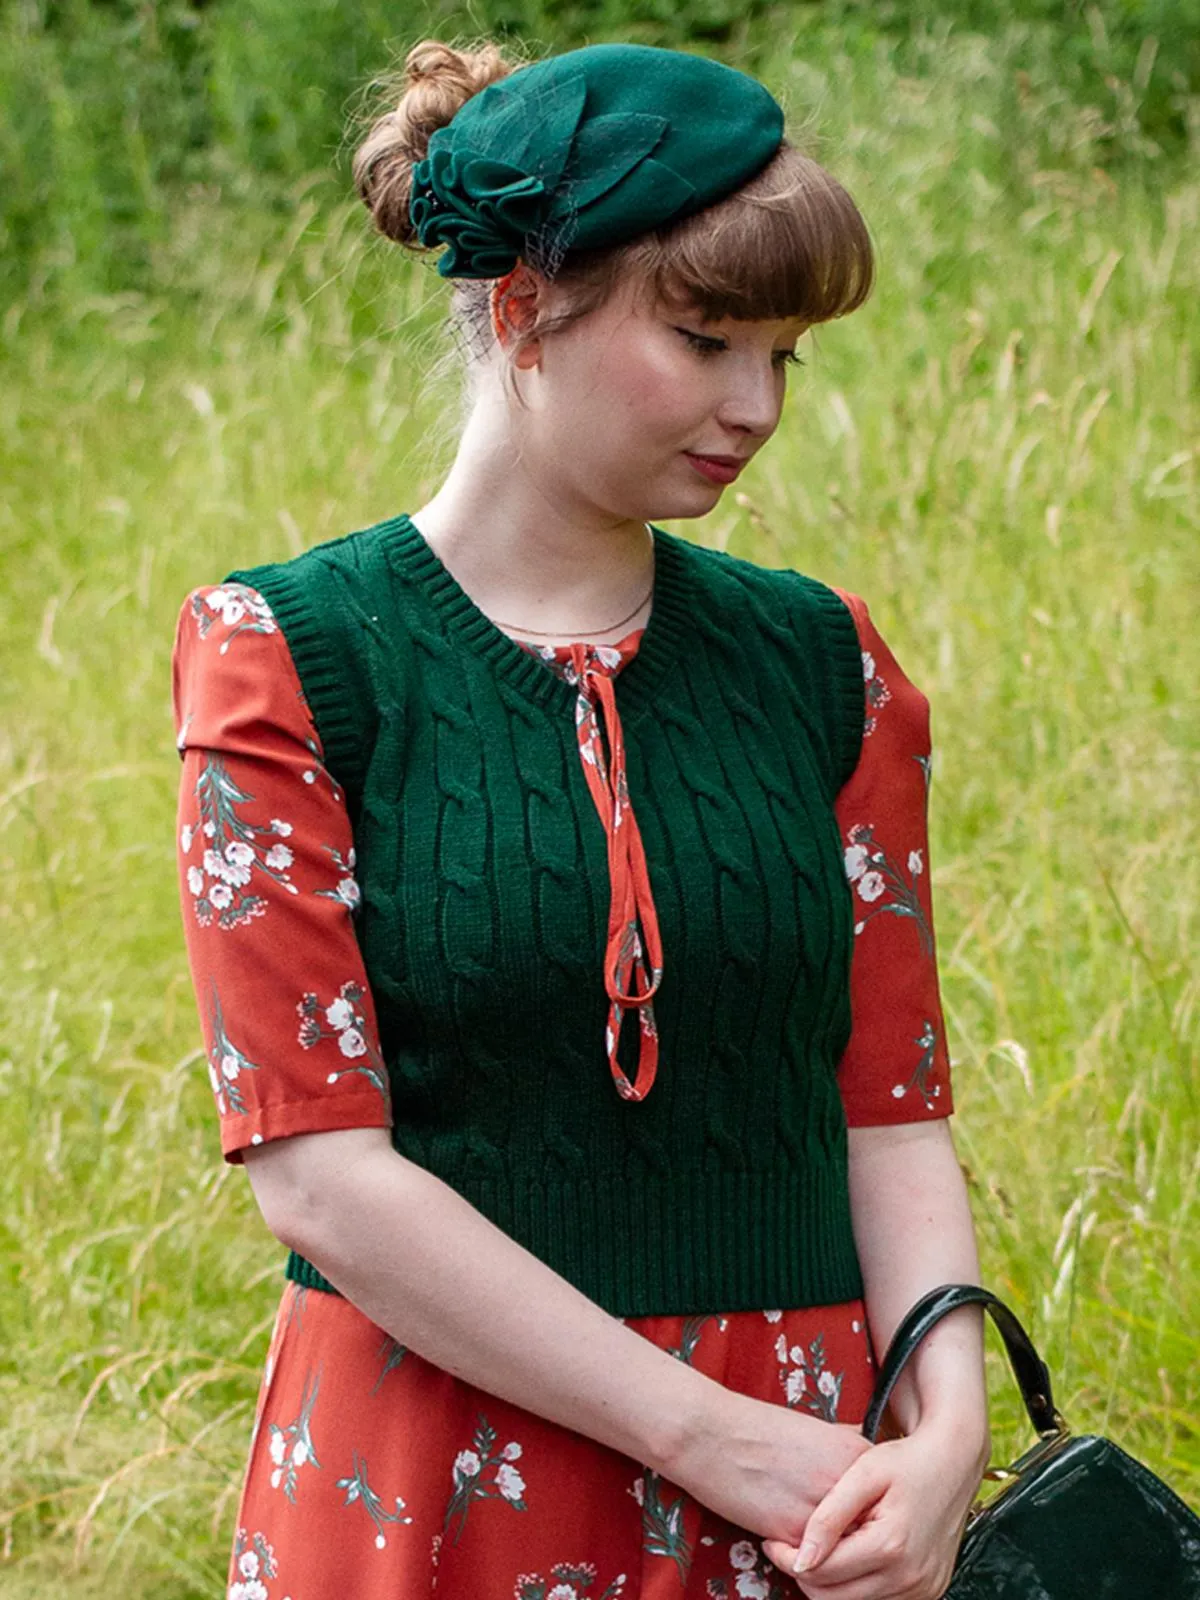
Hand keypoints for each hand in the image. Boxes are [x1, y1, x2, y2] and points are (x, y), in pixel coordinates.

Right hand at [669, 1386, 873, 1549]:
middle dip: (854, 1537)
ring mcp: (823, 1514)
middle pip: (869, 1529)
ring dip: (833, 1554)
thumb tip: (863, 1460)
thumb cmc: (755, 1427)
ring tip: (815, 1545)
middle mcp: (847, 1486)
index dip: (867, 1512)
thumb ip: (844, 1449)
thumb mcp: (813, 1428)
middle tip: (835, 1535)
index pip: (881, 1501)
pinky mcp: (794, 1537)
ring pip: (845, 1553)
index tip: (854, 1516)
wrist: (709, 1433)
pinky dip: (806, 1559)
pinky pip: (814, 1562)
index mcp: (855, 1454)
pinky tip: (790, 1545)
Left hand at [761, 1420, 987, 1599]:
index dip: (788, 1560)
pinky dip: (857, 1584)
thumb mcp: (863, 1474)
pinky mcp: (928, 1591)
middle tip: (788, 1548)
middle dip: (805, 1575)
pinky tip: (848, 1555)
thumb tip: (800, 1560)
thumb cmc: (906, 1461)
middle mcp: (910, 1577)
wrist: (953, 1462)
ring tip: (820, 1548)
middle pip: (835, 1598)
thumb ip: (829, 1516)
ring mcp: (923, 1589)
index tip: (771, 1541)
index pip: (822, 1573)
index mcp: (891, 1546)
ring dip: (830, 1583)